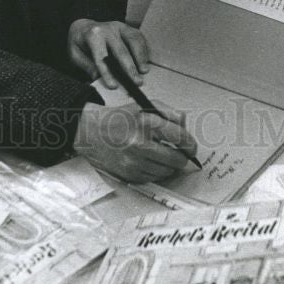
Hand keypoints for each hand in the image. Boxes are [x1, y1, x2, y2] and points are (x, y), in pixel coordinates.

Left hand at [68, 19, 148, 87]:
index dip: (107, 72)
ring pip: (133, 40)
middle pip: (121, 50)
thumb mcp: (75, 54)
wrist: (83, 26)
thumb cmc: (80, 42)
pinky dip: (143, 49)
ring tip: (144, 71)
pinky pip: (138, 37)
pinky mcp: (127, 27)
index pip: (101, 57)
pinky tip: (144, 61)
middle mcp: (107, 29)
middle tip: (137, 82)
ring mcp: (119, 26)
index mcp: (92, 35)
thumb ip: (86, 65)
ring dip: (140, 57)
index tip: (114, 86)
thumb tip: (97, 77)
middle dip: (129, 68)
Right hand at [74, 101, 198, 182]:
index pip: (180, 137)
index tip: (192, 147)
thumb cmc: (118, 118)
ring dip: (169, 165)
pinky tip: (149, 161)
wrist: (91, 131)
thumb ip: (169, 112)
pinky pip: (153, 178)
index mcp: (146, 123)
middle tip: (182, 154)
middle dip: (182, 157)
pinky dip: (156, 171)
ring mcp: (134, 162)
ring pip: (167, 171)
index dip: (190, 144)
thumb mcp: (144, 105)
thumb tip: (185, 126)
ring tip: (162, 155)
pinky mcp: (129, 175)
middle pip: (176, 159)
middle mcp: (141, 144)